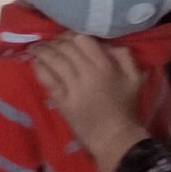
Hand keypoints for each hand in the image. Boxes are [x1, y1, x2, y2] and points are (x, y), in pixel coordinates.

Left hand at [35, 33, 146, 170]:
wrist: (113, 136)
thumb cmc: (126, 107)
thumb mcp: (135, 78)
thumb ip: (124, 56)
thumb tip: (108, 44)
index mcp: (105, 65)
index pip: (83, 40)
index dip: (73, 34)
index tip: (69, 36)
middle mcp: (87, 72)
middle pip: (66, 48)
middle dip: (56, 41)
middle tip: (51, 40)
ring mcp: (72, 87)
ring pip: (54, 61)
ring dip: (43, 51)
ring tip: (37, 47)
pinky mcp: (61, 100)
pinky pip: (47, 79)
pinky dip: (39, 68)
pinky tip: (35, 62)